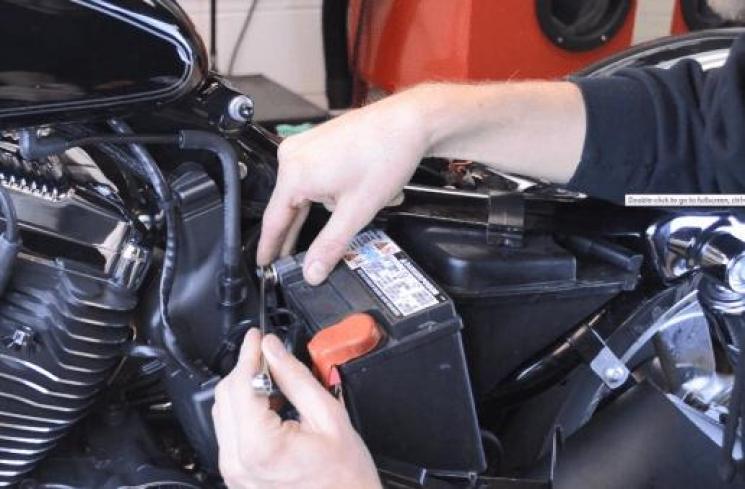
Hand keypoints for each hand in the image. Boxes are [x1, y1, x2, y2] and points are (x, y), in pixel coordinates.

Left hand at [212, 329, 381, 488]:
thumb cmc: (344, 478)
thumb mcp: (328, 416)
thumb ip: (296, 378)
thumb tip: (274, 350)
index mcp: (259, 446)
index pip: (241, 383)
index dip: (249, 353)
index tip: (257, 336)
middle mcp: (238, 462)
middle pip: (226, 396)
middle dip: (246, 369)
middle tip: (269, 353)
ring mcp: (235, 472)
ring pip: (223, 412)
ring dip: (245, 389)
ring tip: (275, 381)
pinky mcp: (238, 476)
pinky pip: (230, 432)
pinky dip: (245, 411)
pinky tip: (270, 405)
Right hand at [256, 91, 427, 283]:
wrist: (409, 123)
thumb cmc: (386, 155)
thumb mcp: (356, 211)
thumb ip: (329, 245)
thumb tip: (312, 272)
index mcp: (294, 173)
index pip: (274, 220)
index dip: (269, 247)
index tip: (264, 264)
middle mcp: (292, 155)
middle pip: (287, 206)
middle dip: (294, 232)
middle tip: (289, 260)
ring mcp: (304, 145)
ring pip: (303, 191)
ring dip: (320, 209)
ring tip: (345, 215)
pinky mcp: (317, 141)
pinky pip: (312, 175)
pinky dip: (327, 191)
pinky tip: (349, 195)